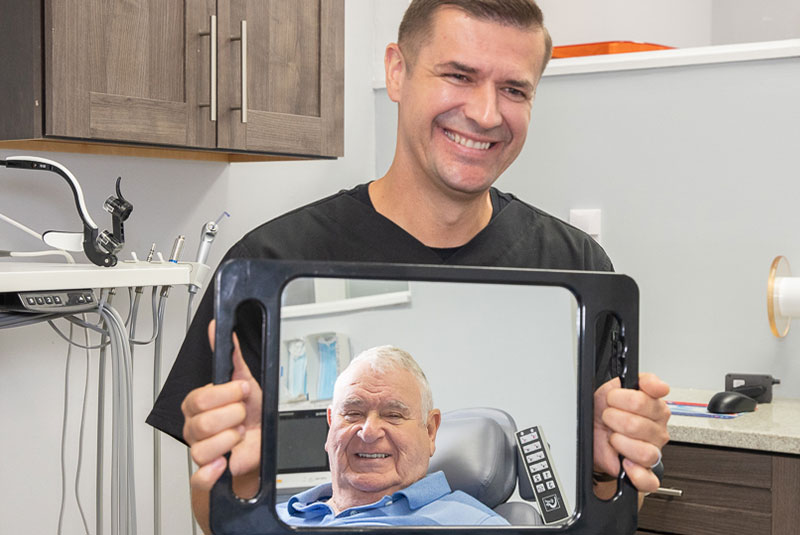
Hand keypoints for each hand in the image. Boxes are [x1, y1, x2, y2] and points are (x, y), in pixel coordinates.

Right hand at [182, 320, 262, 498]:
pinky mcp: (206, 472)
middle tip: (242, 415)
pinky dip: (213, 470)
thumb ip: (231, 355)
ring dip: (231, 439)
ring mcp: (198, 449)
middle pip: (203, 422)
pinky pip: (200, 476)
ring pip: (204, 447)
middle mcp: (193, 426)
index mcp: (197, 404)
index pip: (201, 397)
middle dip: (232, 417)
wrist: (258, 444)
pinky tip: (225, 460)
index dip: (227, 395)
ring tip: (239, 434)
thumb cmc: (250, 414)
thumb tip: (218, 327)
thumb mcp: (243, 380)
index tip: (243, 391)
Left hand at [593, 373, 670, 493]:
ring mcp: (653, 451)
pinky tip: (626, 463)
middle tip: (608, 417)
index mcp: (655, 407)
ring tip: (613, 438)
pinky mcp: (645, 471)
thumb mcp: (616, 386)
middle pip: (638, 425)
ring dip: (621, 443)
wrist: (595, 433)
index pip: (647, 400)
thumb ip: (637, 379)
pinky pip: (649, 480)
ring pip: (646, 453)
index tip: (613, 397)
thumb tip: (652, 383)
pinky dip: (637, 474)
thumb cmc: (607, 410)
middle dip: (614, 419)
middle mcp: (657, 429)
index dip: (624, 398)